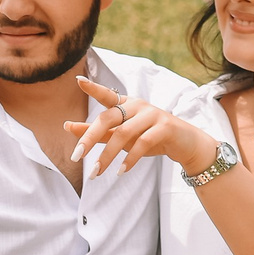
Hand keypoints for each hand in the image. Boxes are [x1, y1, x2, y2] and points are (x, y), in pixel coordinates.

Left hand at [66, 77, 220, 176]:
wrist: (185, 145)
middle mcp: (138, 105)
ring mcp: (152, 115)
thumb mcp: (122, 136)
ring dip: (107, 156)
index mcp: (127, 104)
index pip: (107, 96)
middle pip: (108, 118)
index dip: (94, 88)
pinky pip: (143, 143)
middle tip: (76, 156)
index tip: (78, 81)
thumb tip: (68, 126)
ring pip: (123, 134)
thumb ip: (98, 132)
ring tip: (95, 173)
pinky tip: (120, 171)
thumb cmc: (149, 138)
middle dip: (89, 137)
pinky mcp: (165, 128)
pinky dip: (130, 159)